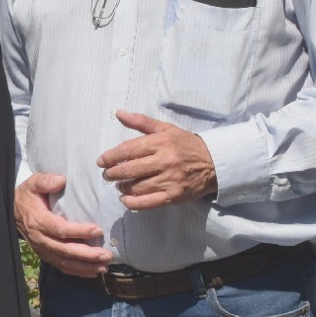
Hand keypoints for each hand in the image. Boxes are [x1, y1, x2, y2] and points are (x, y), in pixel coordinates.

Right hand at [14, 172, 110, 277]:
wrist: (11, 211)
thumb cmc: (28, 196)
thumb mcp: (33, 183)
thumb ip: (46, 181)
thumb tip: (62, 180)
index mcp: (38, 220)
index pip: (60, 229)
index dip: (79, 231)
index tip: (97, 230)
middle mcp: (39, 238)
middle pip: (64, 250)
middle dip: (86, 254)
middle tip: (106, 254)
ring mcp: (42, 249)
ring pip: (64, 262)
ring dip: (85, 266)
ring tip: (104, 266)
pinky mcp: (45, 255)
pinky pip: (61, 266)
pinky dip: (77, 272)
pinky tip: (93, 272)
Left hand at [97, 111, 217, 209]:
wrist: (214, 163)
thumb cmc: (186, 144)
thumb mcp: (165, 129)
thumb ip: (141, 122)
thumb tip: (118, 113)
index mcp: (161, 142)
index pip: (128, 150)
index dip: (110, 157)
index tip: (101, 161)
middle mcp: (164, 161)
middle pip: (129, 170)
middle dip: (112, 174)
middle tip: (107, 175)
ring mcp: (170, 180)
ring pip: (136, 187)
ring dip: (122, 187)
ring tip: (119, 184)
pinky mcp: (174, 196)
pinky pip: (147, 203)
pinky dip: (132, 203)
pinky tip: (125, 199)